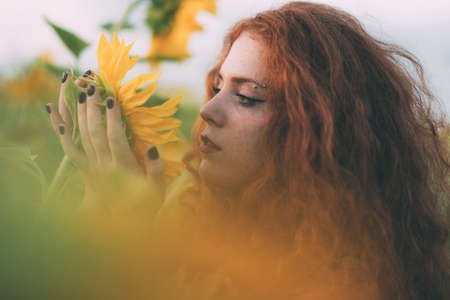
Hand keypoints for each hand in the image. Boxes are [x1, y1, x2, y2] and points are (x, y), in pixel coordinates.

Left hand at [46, 71, 164, 211]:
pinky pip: (71, 151)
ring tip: (81, 93)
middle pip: (94, 133)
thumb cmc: (146, 204)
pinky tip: (57, 119)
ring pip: (82, 137)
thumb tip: (152, 147)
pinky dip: (63, 134)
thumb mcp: (157, 188)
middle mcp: (104, 166)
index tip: (111, 98)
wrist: (126, 225)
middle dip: (93, 108)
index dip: (112, 117)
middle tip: (93, 86)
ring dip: (80, 114)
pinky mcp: (86, 171)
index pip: (115, 137)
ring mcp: (92, 168)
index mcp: (123, 168)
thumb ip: (155, 168)